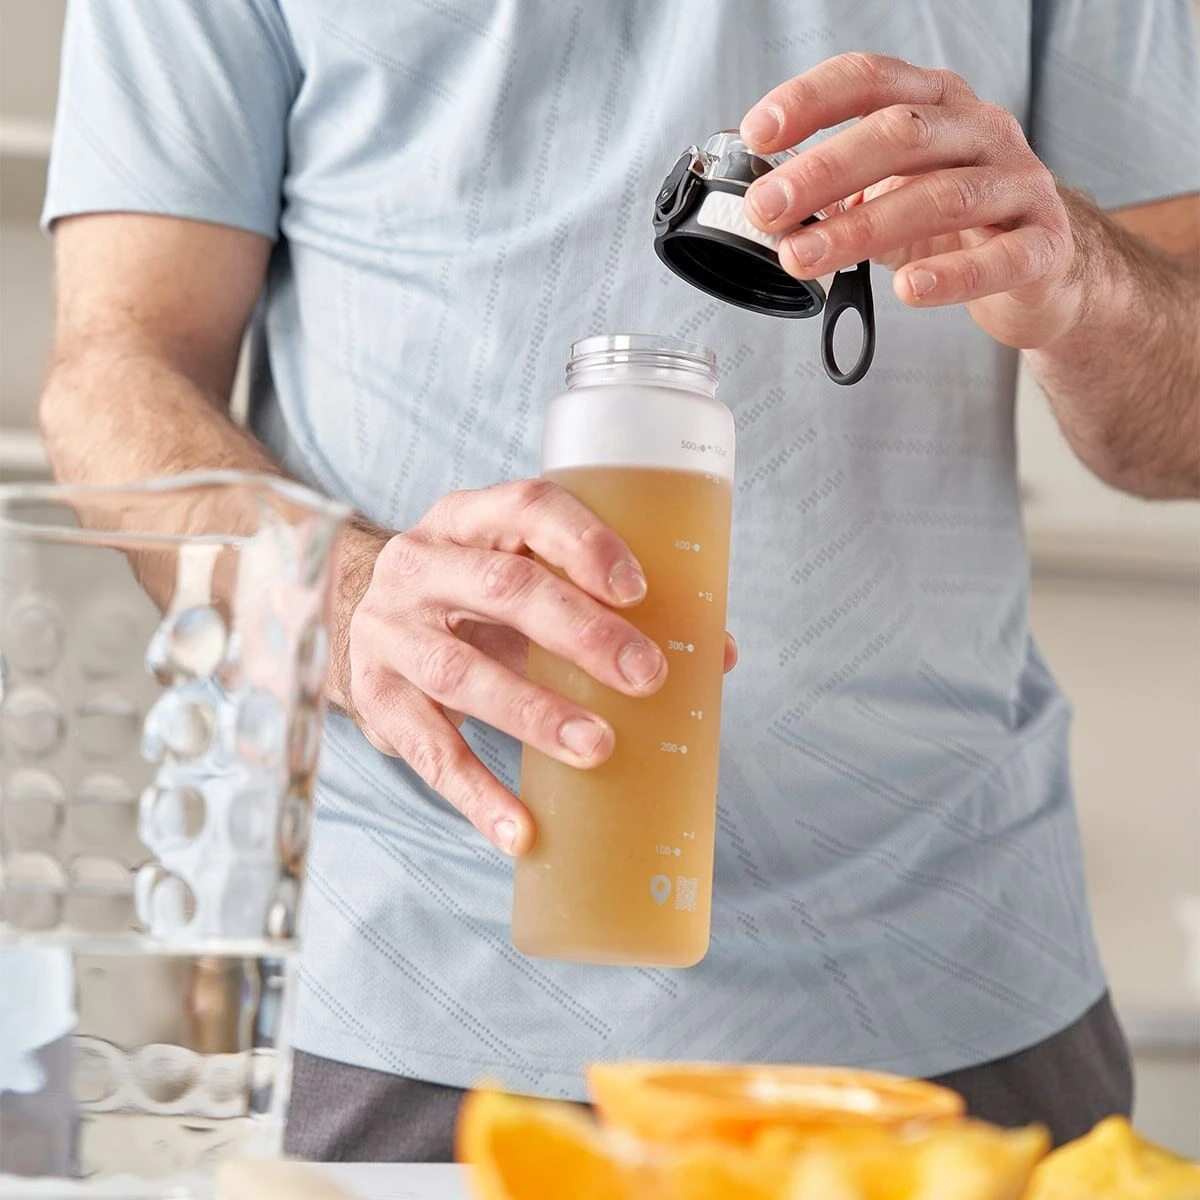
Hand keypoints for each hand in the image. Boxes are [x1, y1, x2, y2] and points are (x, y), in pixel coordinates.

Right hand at [333, 481, 736, 856]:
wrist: (354, 616)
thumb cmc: (470, 598)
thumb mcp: (520, 577)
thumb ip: (603, 606)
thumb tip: (718, 656)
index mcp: (469, 519)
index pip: (527, 508)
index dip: (584, 544)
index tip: (639, 591)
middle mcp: (419, 564)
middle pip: (502, 591)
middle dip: (580, 633)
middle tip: (646, 675)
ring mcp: (388, 631)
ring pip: (460, 670)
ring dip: (534, 713)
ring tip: (599, 749)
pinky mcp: (374, 697)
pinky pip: (427, 750)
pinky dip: (476, 793)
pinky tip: (520, 830)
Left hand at [740, 53, 1082, 347]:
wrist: (1045, 269)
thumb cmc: (957, 225)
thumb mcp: (890, 195)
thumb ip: (837, 196)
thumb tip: (769, 209)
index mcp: (936, 105)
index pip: (871, 80)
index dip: (811, 100)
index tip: (757, 132)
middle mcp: (980, 131)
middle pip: (900, 133)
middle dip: (823, 170)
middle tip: (766, 208)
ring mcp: (1017, 185)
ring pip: (940, 197)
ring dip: (861, 229)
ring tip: (805, 257)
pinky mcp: (1043, 245)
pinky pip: (1002, 258)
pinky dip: (953, 276)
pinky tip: (911, 290)